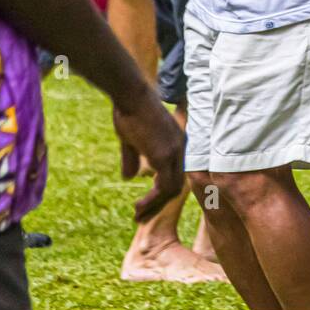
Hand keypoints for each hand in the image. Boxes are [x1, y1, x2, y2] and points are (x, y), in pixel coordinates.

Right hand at [112, 91, 184, 221]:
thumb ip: (133, 158)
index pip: (176, 174)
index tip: (147, 203)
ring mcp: (174, 152)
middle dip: (159, 203)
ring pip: (171, 190)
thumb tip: (129, 177)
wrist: (131, 94)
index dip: (162, 192)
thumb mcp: (131, 139)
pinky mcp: (164, 156)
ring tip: (138, 215)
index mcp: (177, 143)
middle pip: (176, 185)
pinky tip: (139, 207)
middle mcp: (181, 148)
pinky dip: (152, 201)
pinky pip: (162, 188)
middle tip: (141, 215)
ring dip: (154, 206)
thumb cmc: (129, 110)